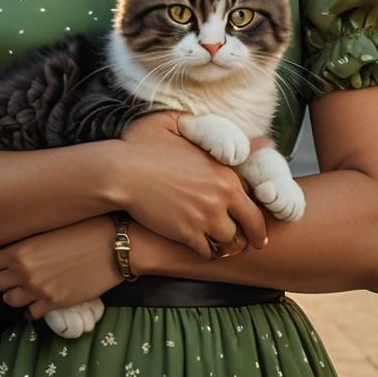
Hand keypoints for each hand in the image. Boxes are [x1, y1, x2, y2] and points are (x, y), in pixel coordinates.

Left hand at [0, 216, 119, 321]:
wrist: (113, 246)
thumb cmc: (84, 227)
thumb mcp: (49, 226)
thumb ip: (27, 238)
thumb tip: (12, 242)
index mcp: (20, 250)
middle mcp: (24, 273)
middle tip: (6, 269)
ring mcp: (39, 291)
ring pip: (10, 300)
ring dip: (13, 292)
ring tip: (22, 283)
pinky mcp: (54, 303)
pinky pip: (31, 313)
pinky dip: (32, 306)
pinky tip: (39, 296)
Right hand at [118, 111, 268, 258]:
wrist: (121, 172)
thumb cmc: (145, 145)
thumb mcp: (176, 123)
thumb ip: (208, 128)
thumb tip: (242, 132)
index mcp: (224, 173)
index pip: (256, 198)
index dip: (256, 207)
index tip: (254, 214)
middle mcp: (220, 197)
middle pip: (253, 227)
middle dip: (256, 236)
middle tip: (256, 242)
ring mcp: (204, 218)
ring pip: (230, 242)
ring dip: (228, 242)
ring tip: (224, 241)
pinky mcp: (187, 234)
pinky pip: (208, 252)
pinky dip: (207, 250)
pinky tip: (202, 244)